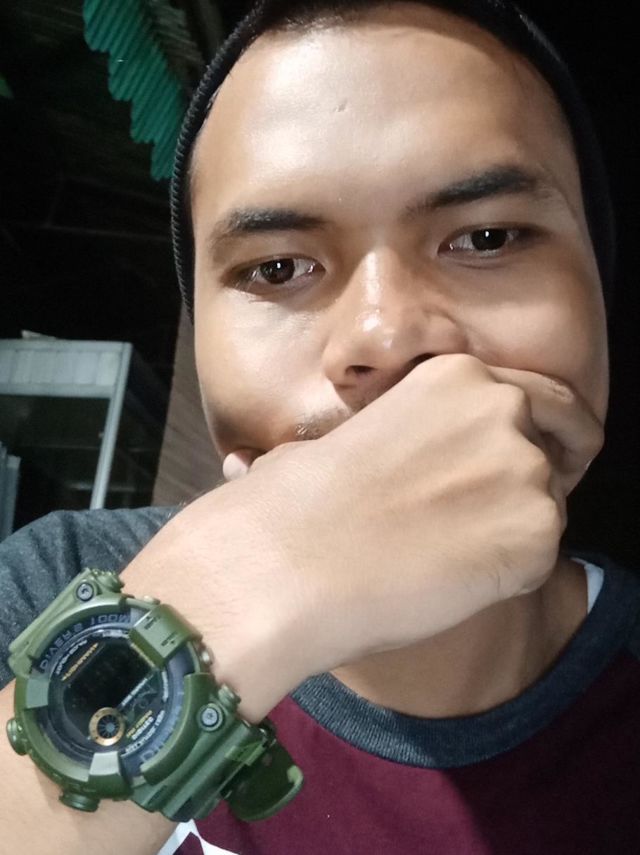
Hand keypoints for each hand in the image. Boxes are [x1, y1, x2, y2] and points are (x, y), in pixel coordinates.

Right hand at [126, 355, 602, 720]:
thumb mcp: (354, 435)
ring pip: (544, 507)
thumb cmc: (295, 500)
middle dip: (527, 482)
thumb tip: (401, 461)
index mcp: (455, 375)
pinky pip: (540, 558)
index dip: (538, 433)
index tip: (539, 458)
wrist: (288, 559)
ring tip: (444, 557)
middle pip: (547, 450)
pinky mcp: (536, 533)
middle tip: (491, 519)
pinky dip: (507, 575)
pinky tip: (450, 580)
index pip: (533, 400)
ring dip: (509, 531)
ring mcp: (525, 468)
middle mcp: (503, 408)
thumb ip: (407, 435)